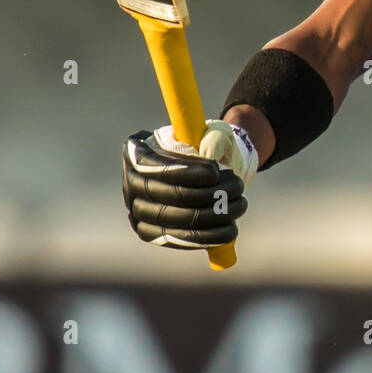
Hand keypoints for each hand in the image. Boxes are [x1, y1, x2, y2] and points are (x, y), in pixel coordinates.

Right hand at [121, 120, 256, 250]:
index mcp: (136, 151)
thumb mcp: (212, 132)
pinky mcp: (151, 232)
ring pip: (174, 220)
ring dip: (213, 215)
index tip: (215, 172)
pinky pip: (177, 240)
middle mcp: (131, 182)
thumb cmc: (206, 147)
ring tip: (240, 204)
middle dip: (208, 194)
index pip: (154, 165)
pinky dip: (207, 236)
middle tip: (237, 187)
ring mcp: (137, 210)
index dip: (184, 171)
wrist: (204, 171)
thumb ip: (214, 137)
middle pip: (167, 195)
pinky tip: (230, 230)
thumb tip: (211, 152)